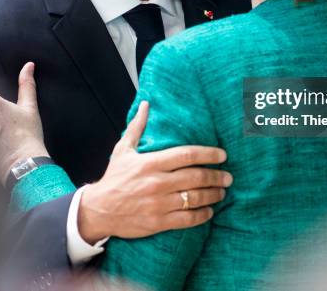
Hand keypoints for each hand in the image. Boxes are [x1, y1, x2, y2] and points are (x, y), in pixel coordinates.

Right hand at [78, 101, 231, 242]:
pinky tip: (209, 211)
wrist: (98, 209)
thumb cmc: (114, 178)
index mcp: (150, 163)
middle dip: (216, 176)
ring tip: (222, 191)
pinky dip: (202, 215)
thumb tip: (147, 104)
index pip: (186, 155)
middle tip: (228, 176)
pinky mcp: (158, 222)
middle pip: (196, 177)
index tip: (222, 155)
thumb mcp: (123, 149)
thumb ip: (138, 127)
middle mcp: (157, 182)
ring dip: (213, 195)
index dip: (208, 154)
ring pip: (194, 198)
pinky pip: (187, 219)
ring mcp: (158, 204)